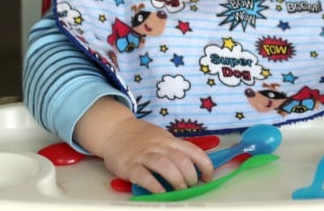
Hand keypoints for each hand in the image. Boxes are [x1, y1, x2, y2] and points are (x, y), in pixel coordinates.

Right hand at [99, 116, 213, 193]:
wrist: (115, 129)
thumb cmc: (141, 137)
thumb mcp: (161, 138)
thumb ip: (175, 150)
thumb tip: (193, 167)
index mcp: (170, 140)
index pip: (194, 151)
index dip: (205, 165)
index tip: (208, 177)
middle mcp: (160, 146)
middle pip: (181, 160)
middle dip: (191, 175)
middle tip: (192, 185)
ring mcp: (144, 155)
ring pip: (165, 166)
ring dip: (177, 180)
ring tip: (181, 190)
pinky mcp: (130, 165)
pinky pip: (144, 176)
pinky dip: (154, 185)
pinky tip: (161, 193)